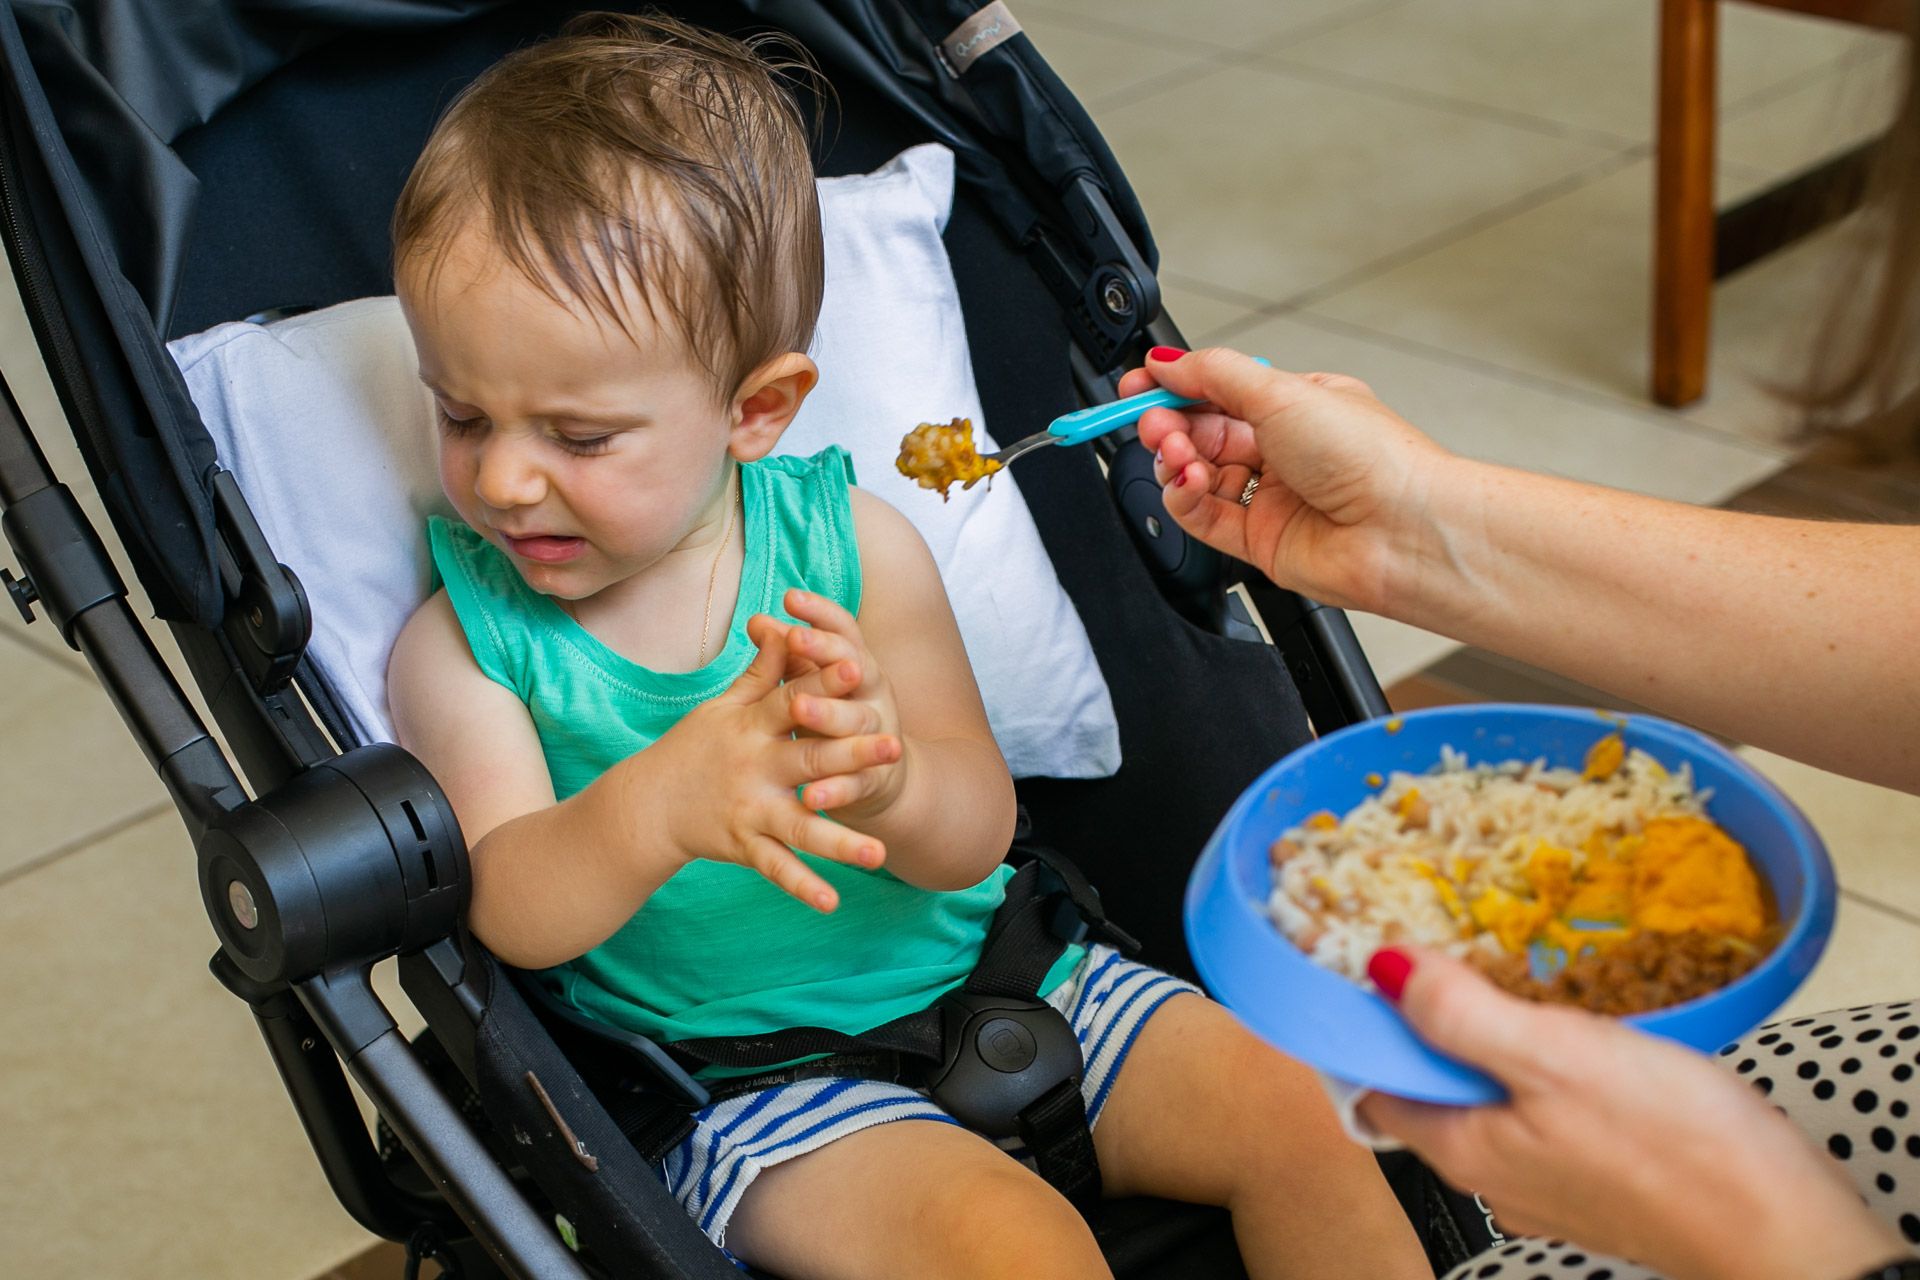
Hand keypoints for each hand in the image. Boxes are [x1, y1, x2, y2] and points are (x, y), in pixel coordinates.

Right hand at [640, 617, 898, 911]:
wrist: (646, 806)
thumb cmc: (693, 748)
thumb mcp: (723, 707)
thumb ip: (762, 672)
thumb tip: (786, 627)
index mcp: (751, 726)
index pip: (792, 699)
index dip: (824, 683)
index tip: (860, 668)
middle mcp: (753, 767)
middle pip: (809, 759)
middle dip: (853, 755)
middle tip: (896, 749)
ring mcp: (749, 810)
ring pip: (800, 827)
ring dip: (840, 842)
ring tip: (879, 855)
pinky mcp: (743, 845)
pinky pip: (776, 869)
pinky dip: (802, 886)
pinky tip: (832, 901)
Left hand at [756, 589, 908, 821]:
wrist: (880, 781)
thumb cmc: (834, 723)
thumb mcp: (816, 686)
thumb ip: (789, 657)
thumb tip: (756, 621)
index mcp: (858, 667)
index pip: (842, 632)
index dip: (819, 613)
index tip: (789, 597)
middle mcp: (872, 696)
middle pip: (852, 669)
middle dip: (825, 653)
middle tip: (795, 640)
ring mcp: (877, 737)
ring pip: (856, 722)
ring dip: (830, 714)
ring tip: (800, 709)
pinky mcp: (875, 780)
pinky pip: (856, 783)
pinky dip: (834, 789)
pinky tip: (810, 795)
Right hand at [1118, 347, 1453, 612]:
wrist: (1404, 531)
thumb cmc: (1373, 457)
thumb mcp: (1283, 391)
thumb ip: (1215, 374)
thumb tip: (1166, 363)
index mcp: (1296, 405)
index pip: (1219, 391)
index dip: (1175, 388)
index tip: (1137, 387)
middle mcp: (1284, 451)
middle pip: (1203, 433)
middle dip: (1169, 423)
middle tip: (1151, 420)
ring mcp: (1272, 497)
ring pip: (1199, 475)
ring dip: (1177, 460)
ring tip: (1177, 452)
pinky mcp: (1260, 541)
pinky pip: (1204, 517)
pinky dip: (1184, 497)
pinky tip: (1184, 481)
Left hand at [1356, 948, 1906, 1279]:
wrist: (1787, 1228)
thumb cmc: (1677, 1148)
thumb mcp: (1555, 1056)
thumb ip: (1460, 1014)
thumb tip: (1383, 966)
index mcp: (1462, 1148)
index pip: (1372, 1081)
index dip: (1363, 1018)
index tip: (1370, 954)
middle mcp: (1493, 1173)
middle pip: (1430, 1083)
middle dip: (1430, 1017)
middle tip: (1446, 944)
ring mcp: (1548, 1178)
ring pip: (1492, 1092)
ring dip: (1492, 1034)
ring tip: (1510, 972)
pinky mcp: (1601, 1172)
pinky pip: (1547, 1107)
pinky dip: (1546, 1062)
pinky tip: (1574, 1026)